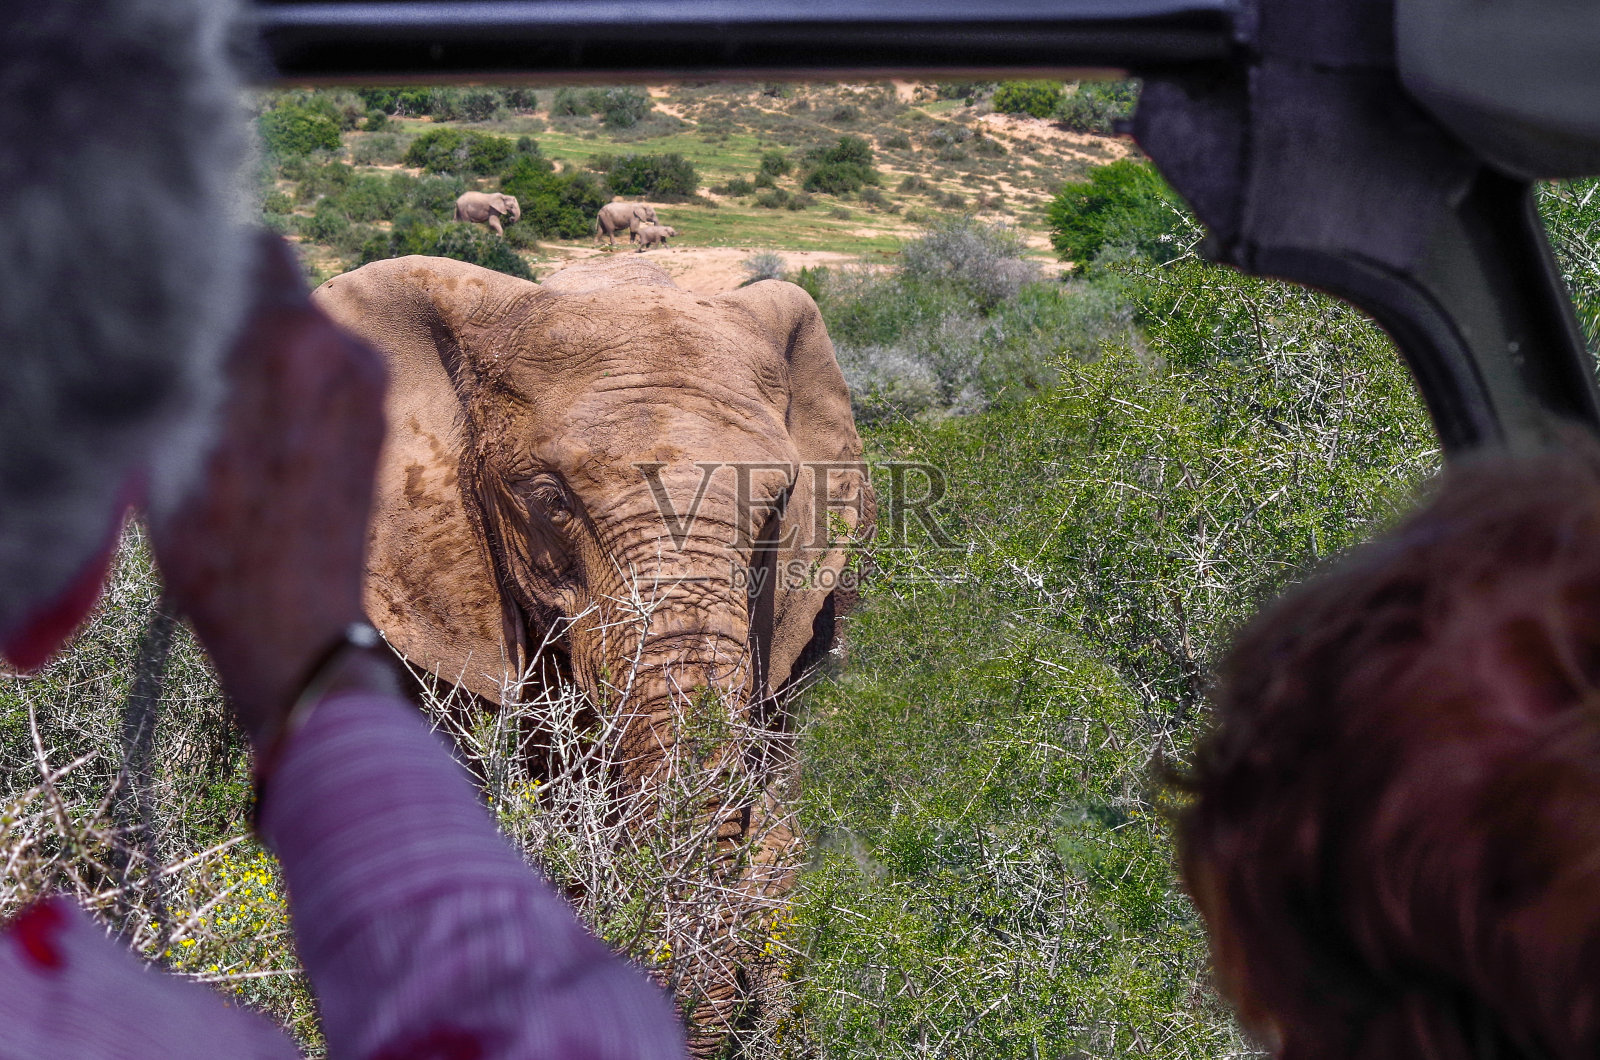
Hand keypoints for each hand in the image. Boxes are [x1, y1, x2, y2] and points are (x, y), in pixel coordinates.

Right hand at [150, 234, 388, 745]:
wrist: (294, 621)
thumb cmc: (213, 539)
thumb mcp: (170, 430)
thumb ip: (190, 351)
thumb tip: (191, 306)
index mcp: (286, 339)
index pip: (255, 249)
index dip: (213, 267)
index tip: (186, 301)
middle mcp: (342, 349)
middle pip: (285, 285)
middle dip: (244, 308)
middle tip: (203, 357)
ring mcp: (370, 385)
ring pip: (311, 330)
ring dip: (275, 349)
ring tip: (234, 410)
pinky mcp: (381, 419)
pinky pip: (332, 372)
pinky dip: (301, 383)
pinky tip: (269, 438)